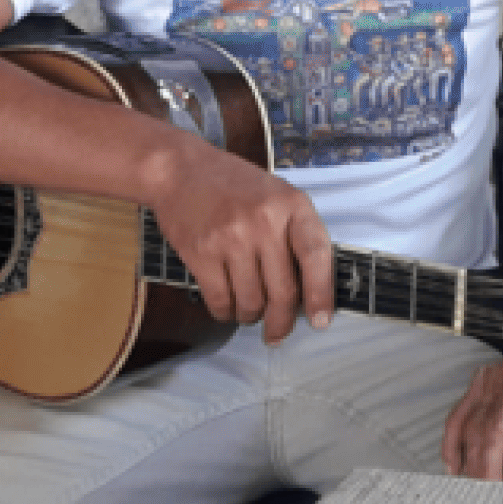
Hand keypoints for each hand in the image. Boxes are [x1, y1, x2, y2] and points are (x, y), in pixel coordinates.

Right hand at [146, 136, 333, 344]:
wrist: (181, 170)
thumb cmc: (236, 186)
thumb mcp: (278, 195)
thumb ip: (295, 233)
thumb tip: (310, 289)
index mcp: (292, 204)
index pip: (316, 255)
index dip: (321, 293)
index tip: (321, 321)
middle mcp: (264, 221)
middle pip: (283, 290)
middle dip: (282, 322)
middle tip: (278, 333)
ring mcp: (231, 237)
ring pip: (251, 301)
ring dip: (251, 316)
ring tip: (249, 311)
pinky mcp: (201, 253)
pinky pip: (220, 300)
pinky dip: (225, 312)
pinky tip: (227, 307)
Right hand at [442, 359, 502, 483]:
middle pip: (496, 435)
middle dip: (491, 473)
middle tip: (492, 502)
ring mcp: (491, 384)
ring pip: (474, 429)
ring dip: (471, 464)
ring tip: (473, 493)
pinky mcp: (477, 383)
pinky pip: (458, 416)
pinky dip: (452, 443)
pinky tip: (453, 467)